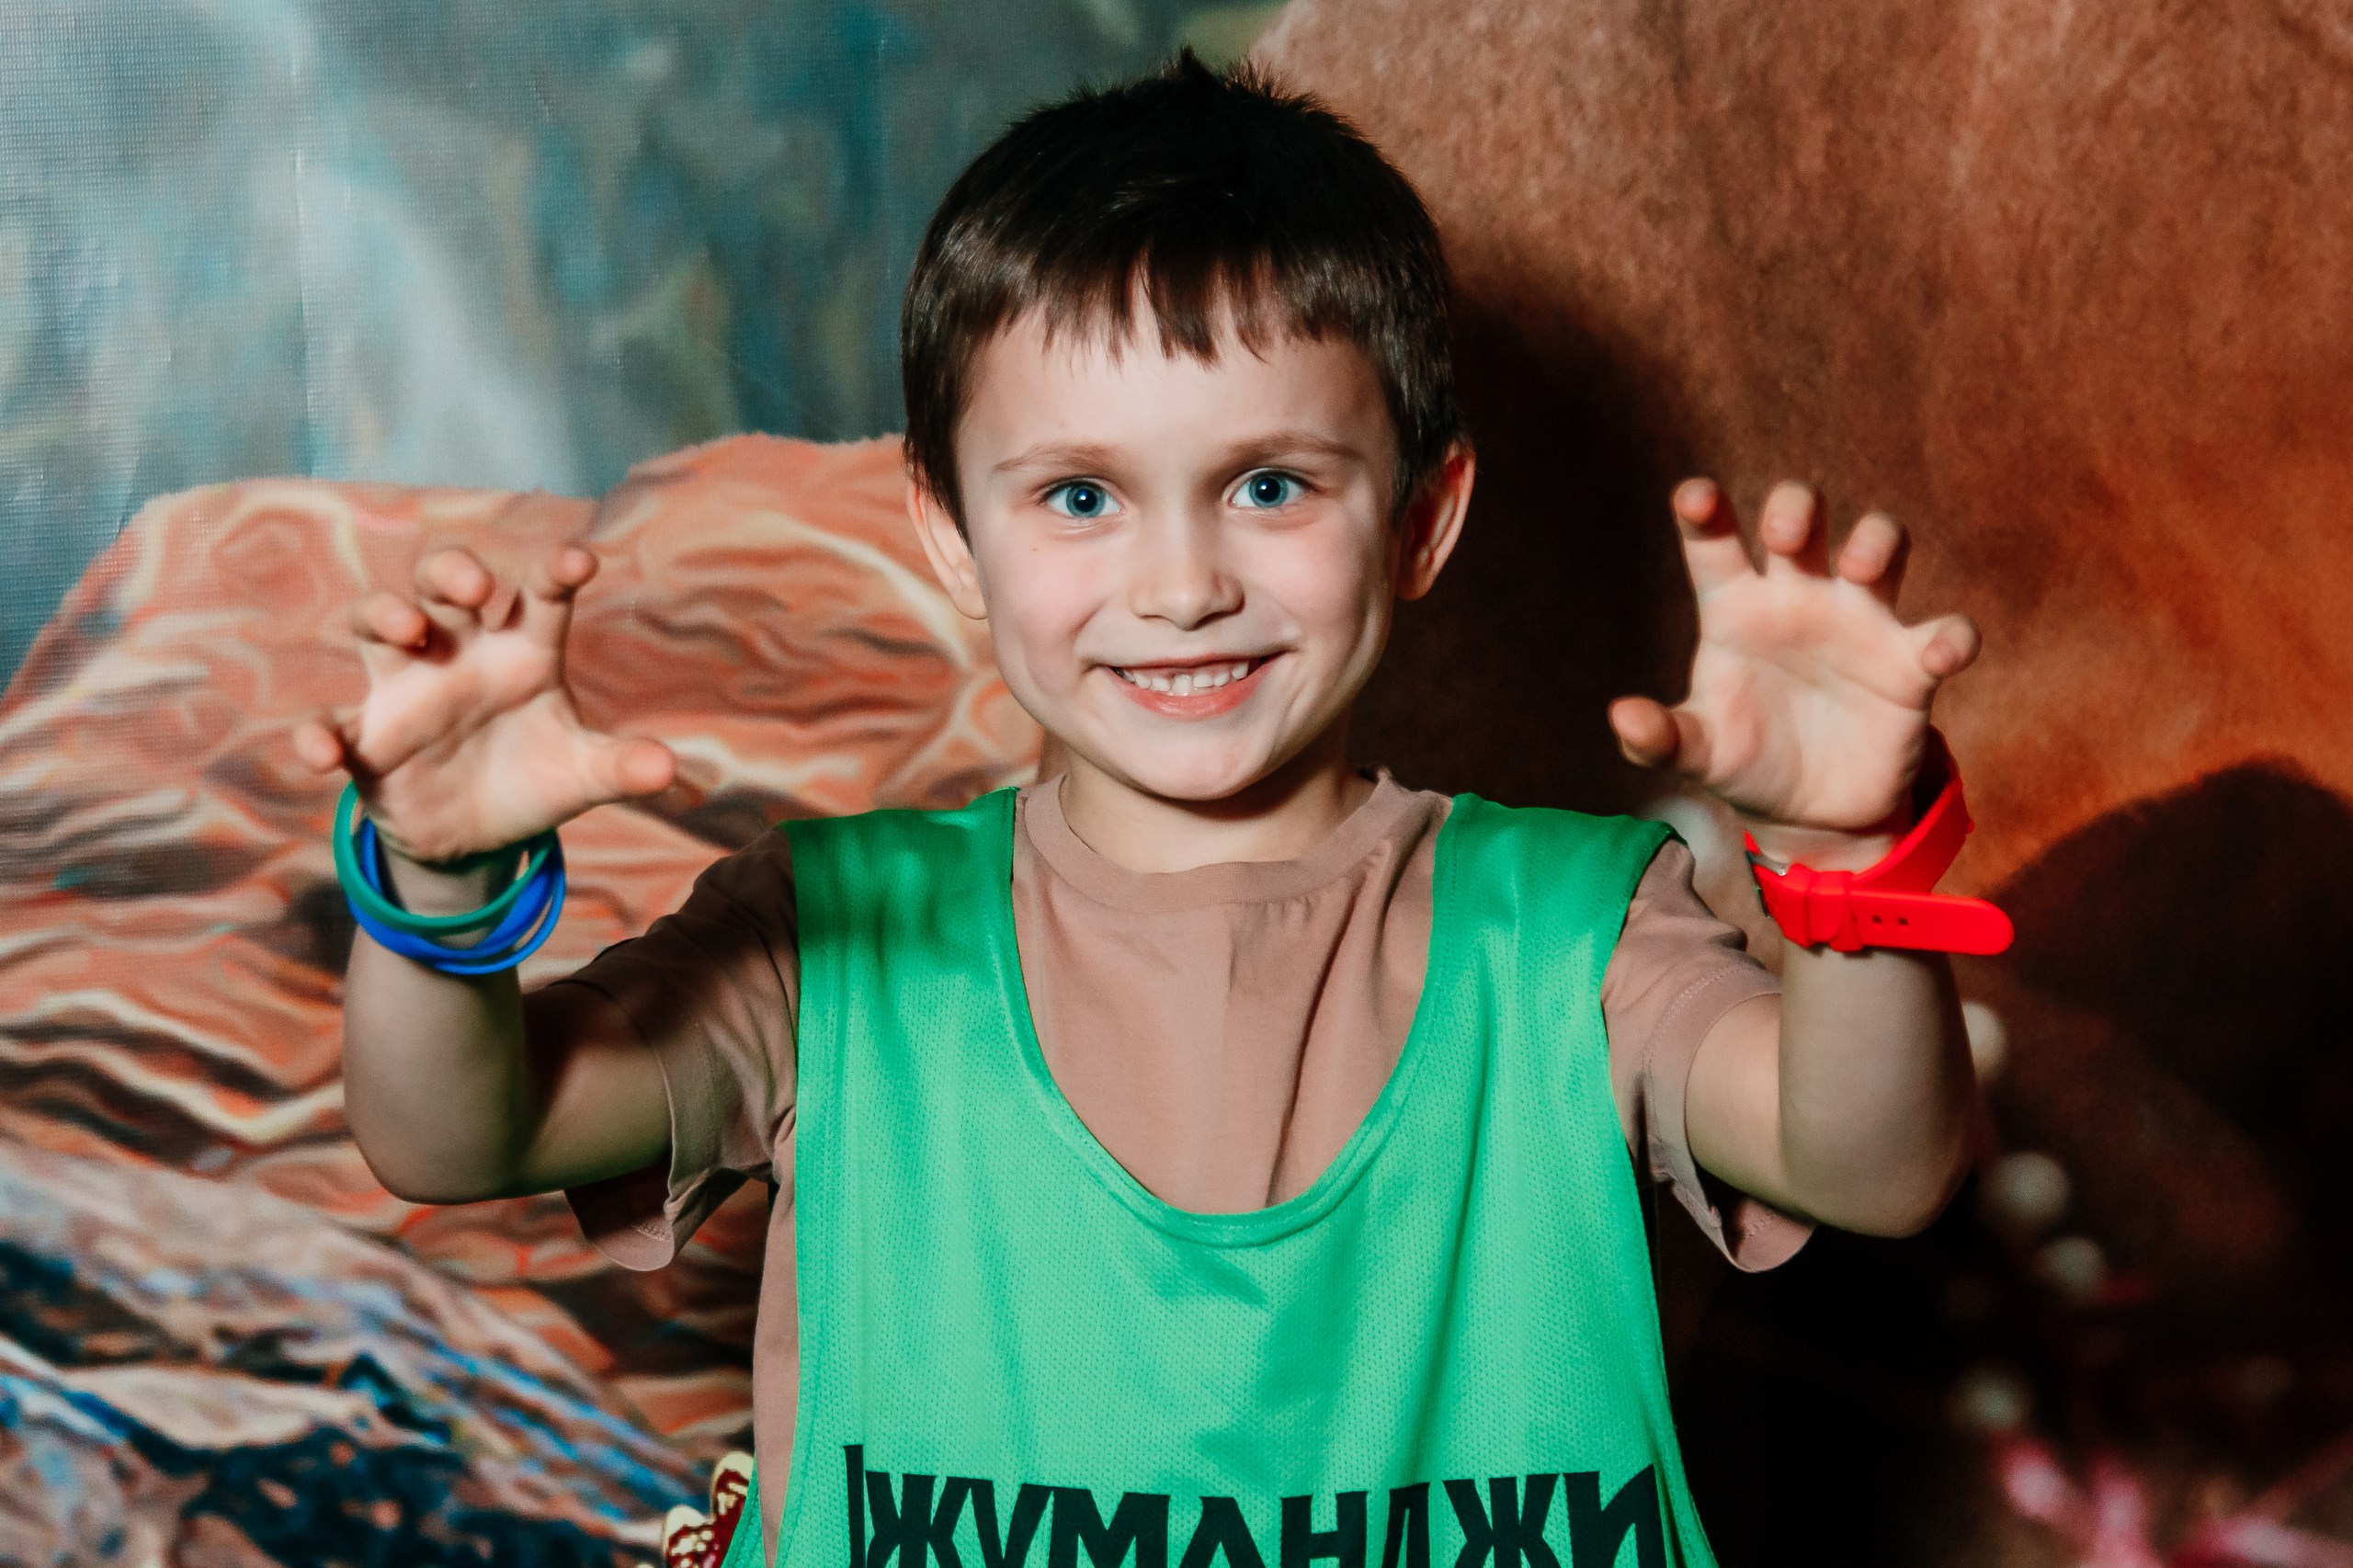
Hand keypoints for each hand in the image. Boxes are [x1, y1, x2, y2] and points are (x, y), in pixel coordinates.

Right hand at [290, 544, 675, 863]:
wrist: (478, 834)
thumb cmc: (532, 779)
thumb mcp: (581, 776)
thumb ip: (619, 767)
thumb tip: (668, 768)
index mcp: (523, 653)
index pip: (541, 597)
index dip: (556, 572)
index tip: (580, 560)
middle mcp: (459, 653)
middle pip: (445, 584)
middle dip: (455, 572)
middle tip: (478, 591)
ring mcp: (406, 689)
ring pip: (376, 621)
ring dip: (385, 614)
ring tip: (410, 630)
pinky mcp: (365, 738)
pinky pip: (328, 724)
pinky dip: (316, 736)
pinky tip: (324, 755)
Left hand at [1608, 480, 1979, 863]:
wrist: (1812, 814)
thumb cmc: (1747, 759)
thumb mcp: (1698, 754)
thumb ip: (1658, 737)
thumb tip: (1622, 716)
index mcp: (1736, 608)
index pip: (1714, 544)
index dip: (1703, 512)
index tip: (1694, 496)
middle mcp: (1799, 598)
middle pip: (1802, 519)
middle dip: (1797, 508)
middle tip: (1784, 535)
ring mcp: (1860, 623)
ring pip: (1881, 546)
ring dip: (1876, 541)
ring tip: (1860, 567)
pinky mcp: (1911, 666)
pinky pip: (1945, 634)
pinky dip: (1951, 637)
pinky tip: (1940, 654)